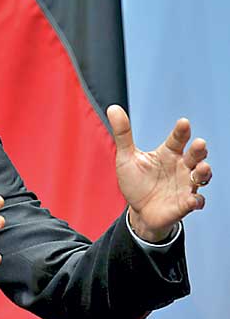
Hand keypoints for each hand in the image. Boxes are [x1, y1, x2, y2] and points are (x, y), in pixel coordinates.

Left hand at [107, 105, 211, 242]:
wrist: (138, 211)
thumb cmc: (136, 181)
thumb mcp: (126, 157)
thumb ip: (123, 134)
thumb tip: (113, 108)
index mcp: (168, 154)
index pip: (178, 139)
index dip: (182, 131)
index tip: (183, 122)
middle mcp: (181, 167)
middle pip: (195, 155)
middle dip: (199, 150)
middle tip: (200, 144)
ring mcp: (185, 185)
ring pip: (201, 176)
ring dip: (204, 172)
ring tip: (202, 168)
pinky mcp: (184, 204)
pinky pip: (195, 201)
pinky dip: (196, 200)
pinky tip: (192, 200)